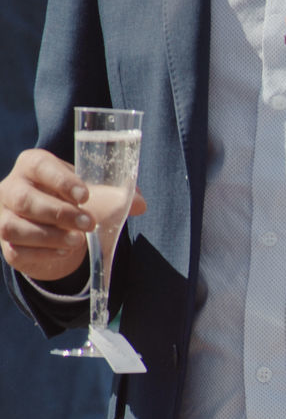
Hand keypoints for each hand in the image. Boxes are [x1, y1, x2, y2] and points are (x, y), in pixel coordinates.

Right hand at [0, 149, 146, 282]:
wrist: (55, 227)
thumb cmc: (74, 201)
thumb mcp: (95, 194)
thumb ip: (117, 196)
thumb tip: (140, 203)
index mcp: (33, 166)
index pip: (40, 166)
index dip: (61, 180)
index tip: (86, 196)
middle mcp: (11, 188)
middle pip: (24, 199)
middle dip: (59, 213)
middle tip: (89, 223)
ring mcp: (3, 216)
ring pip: (13, 227)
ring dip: (49, 236)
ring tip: (78, 241)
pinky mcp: (6, 244)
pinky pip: (16, 250)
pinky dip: (42, 253)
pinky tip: (64, 252)